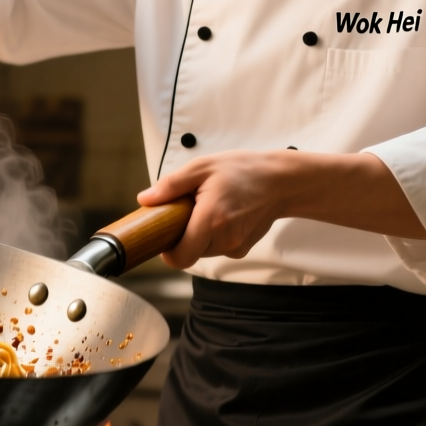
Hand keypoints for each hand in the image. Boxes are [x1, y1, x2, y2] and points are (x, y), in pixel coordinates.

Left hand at [136, 151, 292, 269]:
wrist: (281, 181)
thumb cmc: (242, 171)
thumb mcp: (202, 168)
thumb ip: (171, 185)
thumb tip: (145, 199)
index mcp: (210, 220)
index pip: (181, 257)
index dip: (168, 252)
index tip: (164, 238)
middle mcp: (224, 239)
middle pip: (191, 253)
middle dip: (184, 236)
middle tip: (188, 212)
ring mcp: (236, 246)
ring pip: (204, 251)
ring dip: (200, 235)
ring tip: (209, 209)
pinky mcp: (243, 248)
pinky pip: (219, 248)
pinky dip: (215, 236)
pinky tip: (223, 216)